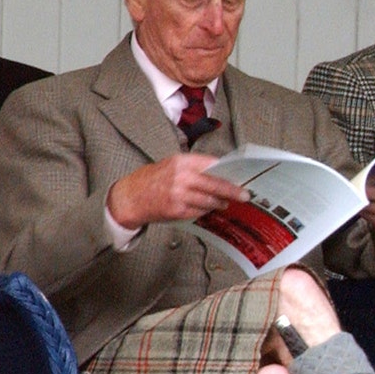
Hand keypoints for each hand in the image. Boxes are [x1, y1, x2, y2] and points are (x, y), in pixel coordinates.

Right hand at [107, 153, 248, 229]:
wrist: (130, 197)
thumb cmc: (153, 179)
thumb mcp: (172, 165)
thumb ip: (194, 168)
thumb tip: (221, 173)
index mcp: (181, 161)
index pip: (212, 164)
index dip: (228, 171)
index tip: (240, 176)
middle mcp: (181, 177)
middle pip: (214, 184)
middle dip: (232, 191)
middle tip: (245, 195)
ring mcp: (178, 195)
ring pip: (209, 200)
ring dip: (220, 203)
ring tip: (226, 203)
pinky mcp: (176, 210)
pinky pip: (199, 212)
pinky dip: (205, 211)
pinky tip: (208, 209)